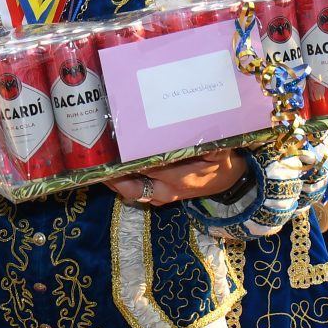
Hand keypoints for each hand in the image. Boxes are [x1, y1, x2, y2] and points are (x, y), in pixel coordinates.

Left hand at [104, 150, 244, 206]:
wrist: (229, 185)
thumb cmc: (223, 166)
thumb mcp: (221, 153)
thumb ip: (209, 144)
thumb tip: (201, 128)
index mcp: (180, 178)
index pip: (150, 168)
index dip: (131, 162)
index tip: (115, 151)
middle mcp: (167, 190)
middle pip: (133, 187)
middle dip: (114, 178)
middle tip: (97, 163)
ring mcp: (162, 197)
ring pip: (132, 193)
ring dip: (115, 182)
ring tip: (99, 167)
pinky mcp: (160, 198)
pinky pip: (138, 194)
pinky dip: (124, 184)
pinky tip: (113, 172)